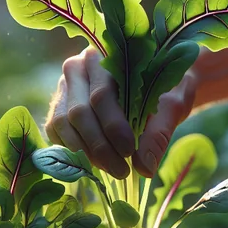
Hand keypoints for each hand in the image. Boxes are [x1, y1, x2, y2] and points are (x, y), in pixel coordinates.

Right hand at [46, 48, 196, 177]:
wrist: (160, 82)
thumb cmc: (167, 88)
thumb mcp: (172, 104)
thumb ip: (158, 132)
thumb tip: (144, 167)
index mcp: (106, 56)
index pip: (101, 95)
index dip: (113, 127)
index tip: (130, 152)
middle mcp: (79, 67)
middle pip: (79, 112)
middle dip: (99, 147)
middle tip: (121, 171)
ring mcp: (65, 86)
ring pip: (62, 122)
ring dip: (84, 152)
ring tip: (112, 169)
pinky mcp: (59, 104)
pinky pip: (55, 130)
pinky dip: (71, 150)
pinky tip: (95, 163)